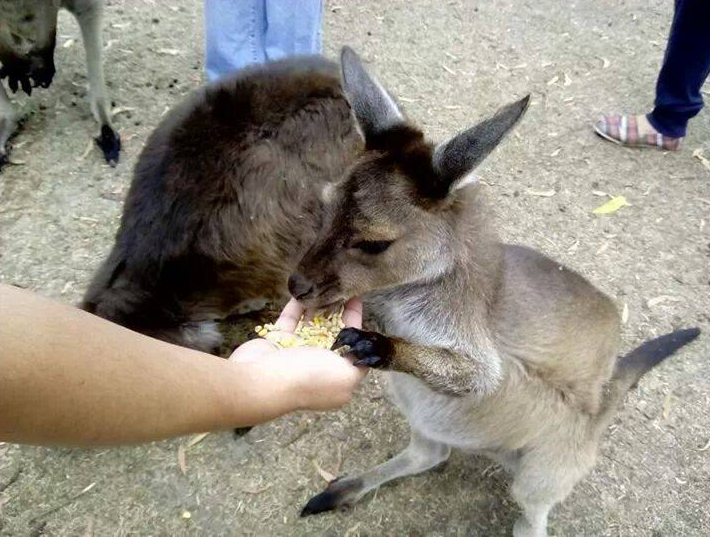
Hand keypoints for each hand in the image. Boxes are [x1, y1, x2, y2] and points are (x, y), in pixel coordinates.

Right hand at [229, 298, 367, 411]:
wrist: (264, 380)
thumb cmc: (309, 377)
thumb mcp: (346, 375)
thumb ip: (360, 363)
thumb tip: (363, 354)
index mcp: (336, 377)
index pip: (351, 348)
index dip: (356, 324)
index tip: (357, 301)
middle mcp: (317, 366)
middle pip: (331, 335)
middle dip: (337, 313)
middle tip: (342, 289)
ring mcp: (296, 355)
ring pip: (311, 326)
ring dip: (318, 307)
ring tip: (325, 286)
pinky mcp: (278, 344)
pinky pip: (290, 321)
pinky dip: (296, 307)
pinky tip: (303, 292)